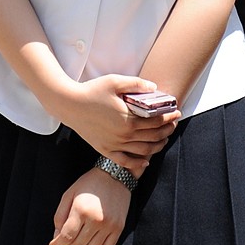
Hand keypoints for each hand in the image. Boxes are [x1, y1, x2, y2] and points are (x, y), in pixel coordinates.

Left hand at [49, 168, 130, 244]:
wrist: (115, 175)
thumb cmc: (89, 184)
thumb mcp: (69, 194)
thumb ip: (60, 216)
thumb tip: (57, 237)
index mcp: (81, 210)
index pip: (66, 236)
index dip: (57, 244)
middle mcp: (96, 220)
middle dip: (69, 243)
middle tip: (68, 235)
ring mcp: (109, 225)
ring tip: (81, 234)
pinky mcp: (119, 228)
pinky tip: (93, 238)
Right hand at [57, 74, 177, 167]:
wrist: (69, 105)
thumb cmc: (92, 91)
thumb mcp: (115, 81)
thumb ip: (136, 84)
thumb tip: (155, 88)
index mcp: (129, 119)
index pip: (156, 120)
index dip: (169, 116)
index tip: (176, 111)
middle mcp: (124, 135)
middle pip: (153, 136)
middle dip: (167, 130)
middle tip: (173, 124)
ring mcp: (115, 144)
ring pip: (144, 150)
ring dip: (158, 146)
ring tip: (164, 139)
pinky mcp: (105, 150)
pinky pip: (125, 161)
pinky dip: (138, 163)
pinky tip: (146, 161)